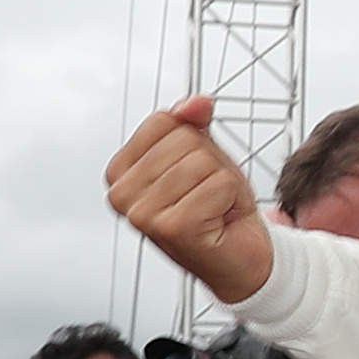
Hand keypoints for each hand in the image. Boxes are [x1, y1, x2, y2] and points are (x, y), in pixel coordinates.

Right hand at [106, 96, 276, 299]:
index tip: (193, 172)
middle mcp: (123, 195)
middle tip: (207, 193)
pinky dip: (231, 199)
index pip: (162, 121)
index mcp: (119, 172)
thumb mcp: (202, 154)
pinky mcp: (172, 228)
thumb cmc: (216, 208)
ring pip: (202, 161)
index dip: (192, 140)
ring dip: (222, 182)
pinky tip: (219, 219)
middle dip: (210, 163)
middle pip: (184, 140)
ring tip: (214, 206)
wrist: (240, 256)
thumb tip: (197, 102)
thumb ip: (191, 122)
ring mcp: (143, 215)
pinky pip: (218, 184)